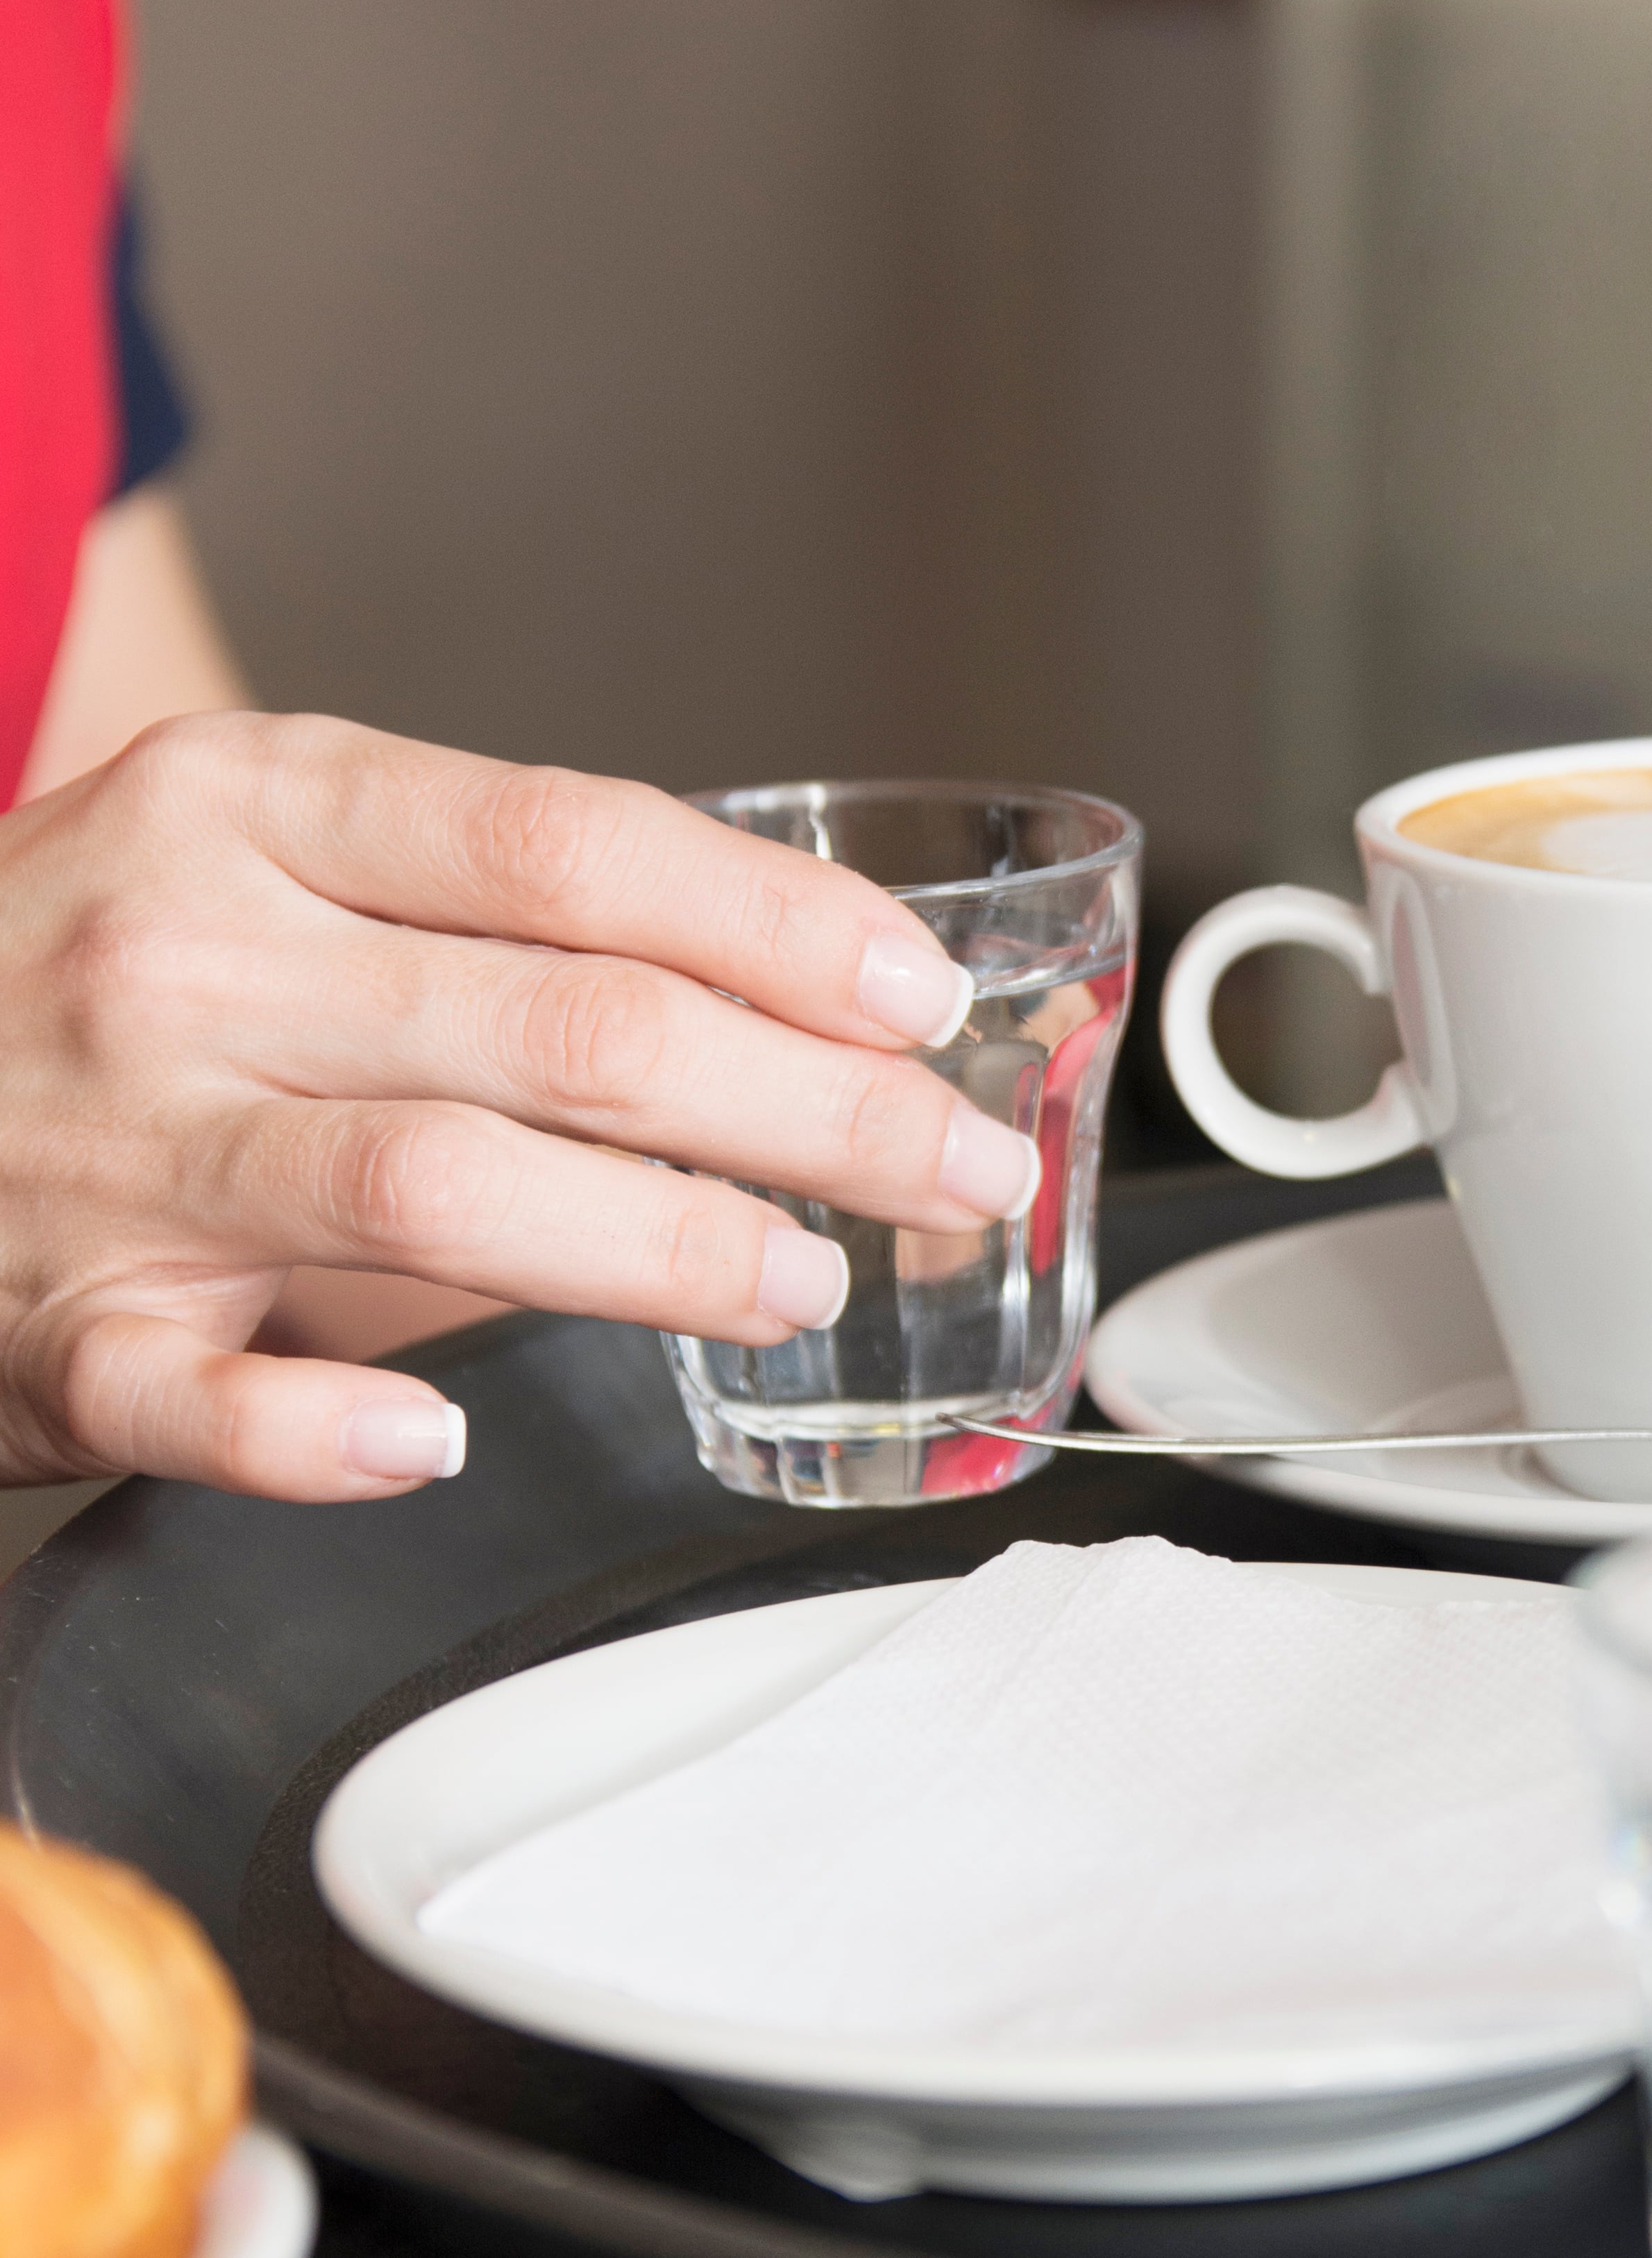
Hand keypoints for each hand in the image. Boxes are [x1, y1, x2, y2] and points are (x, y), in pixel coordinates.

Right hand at [0, 713, 1037, 1500]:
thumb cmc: (96, 967)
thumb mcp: (267, 858)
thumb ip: (492, 916)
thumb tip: (797, 1001)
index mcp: (264, 809)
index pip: (582, 849)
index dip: (784, 929)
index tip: (924, 1004)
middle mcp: (194, 955)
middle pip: (571, 1025)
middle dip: (810, 1107)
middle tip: (955, 1171)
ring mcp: (115, 1150)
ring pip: (437, 1189)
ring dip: (659, 1245)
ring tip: (802, 1283)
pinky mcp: (51, 1331)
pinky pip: (190, 1395)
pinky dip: (320, 1430)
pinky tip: (439, 1448)